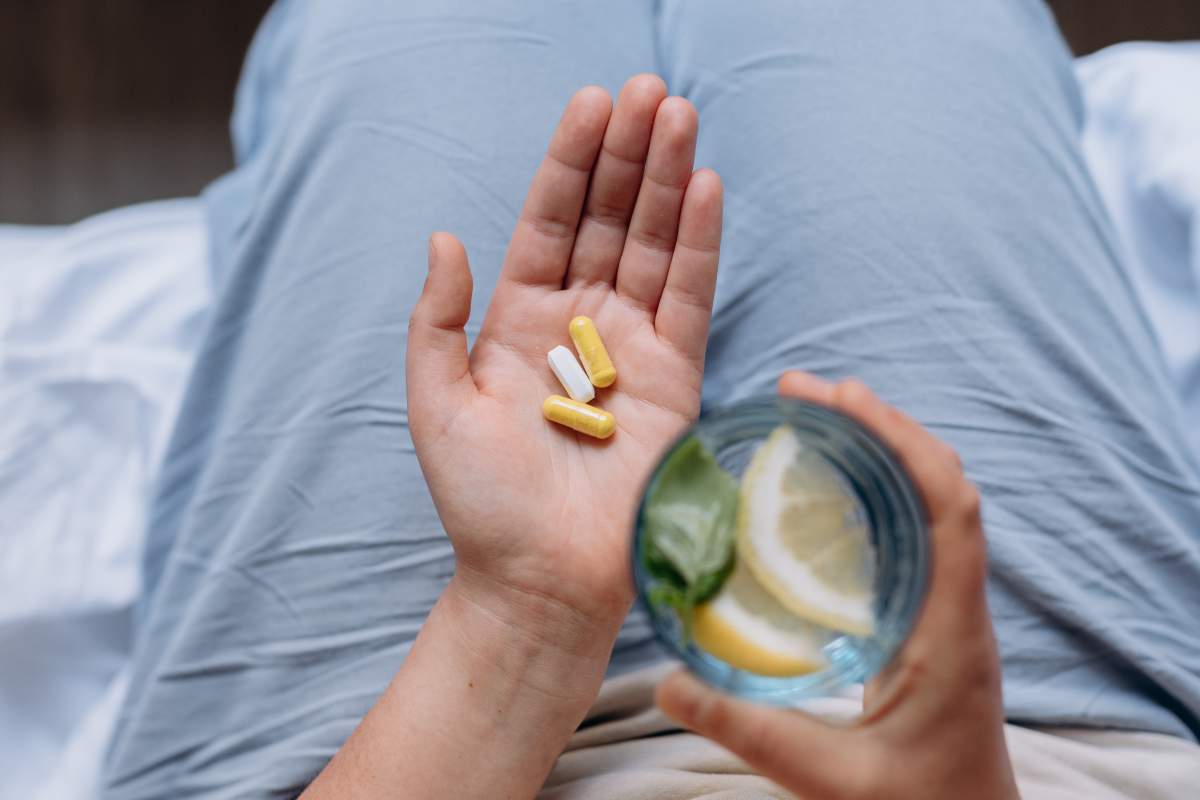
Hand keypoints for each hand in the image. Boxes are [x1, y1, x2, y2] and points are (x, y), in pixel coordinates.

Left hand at [406, 75, 723, 645]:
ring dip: (668, 180)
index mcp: (518, 318)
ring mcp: (632, 345)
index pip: (550, 219)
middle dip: (627, 154)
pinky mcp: (677, 376)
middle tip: (647, 91)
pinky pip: (690, 297)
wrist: (540, 576)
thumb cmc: (481, 499)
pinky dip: (698, 243)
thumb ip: (437, 319)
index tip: (591, 103)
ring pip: (652, 244)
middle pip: (607, 218)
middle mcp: (579, 321)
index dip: (570, 162)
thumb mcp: (435, 402)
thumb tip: (444, 237)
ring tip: (679, 115)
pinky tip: (706, 187)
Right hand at [656, 373, 1019, 799]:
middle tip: (806, 392)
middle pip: (940, 485)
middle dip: (880, 425)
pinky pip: (916, 535)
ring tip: (817, 418)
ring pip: (932, 505)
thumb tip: (667, 684)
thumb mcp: (832, 779)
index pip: (949, 504)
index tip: (838, 395)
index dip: (900, 438)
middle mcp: (959, 605)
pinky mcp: (931, 623)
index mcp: (951, 628)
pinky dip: (880, 493)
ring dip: (883, 452)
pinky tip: (832, 494)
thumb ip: (749, 732)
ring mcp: (949, 612)